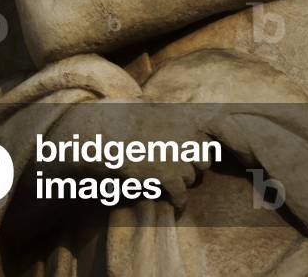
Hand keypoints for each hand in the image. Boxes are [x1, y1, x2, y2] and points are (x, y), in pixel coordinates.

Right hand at [58, 99, 211, 212]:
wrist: (100, 136)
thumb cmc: (112, 117)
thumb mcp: (137, 103)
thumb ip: (151, 106)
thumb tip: (150, 103)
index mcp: (183, 114)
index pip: (207, 136)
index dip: (195, 145)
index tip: (185, 150)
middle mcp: (187, 134)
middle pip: (202, 158)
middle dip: (190, 163)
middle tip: (173, 165)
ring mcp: (179, 155)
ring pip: (191, 177)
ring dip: (181, 180)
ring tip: (166, 181)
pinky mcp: (168, 176)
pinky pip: (181, 194)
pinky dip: (178, 202)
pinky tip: (175, 205)